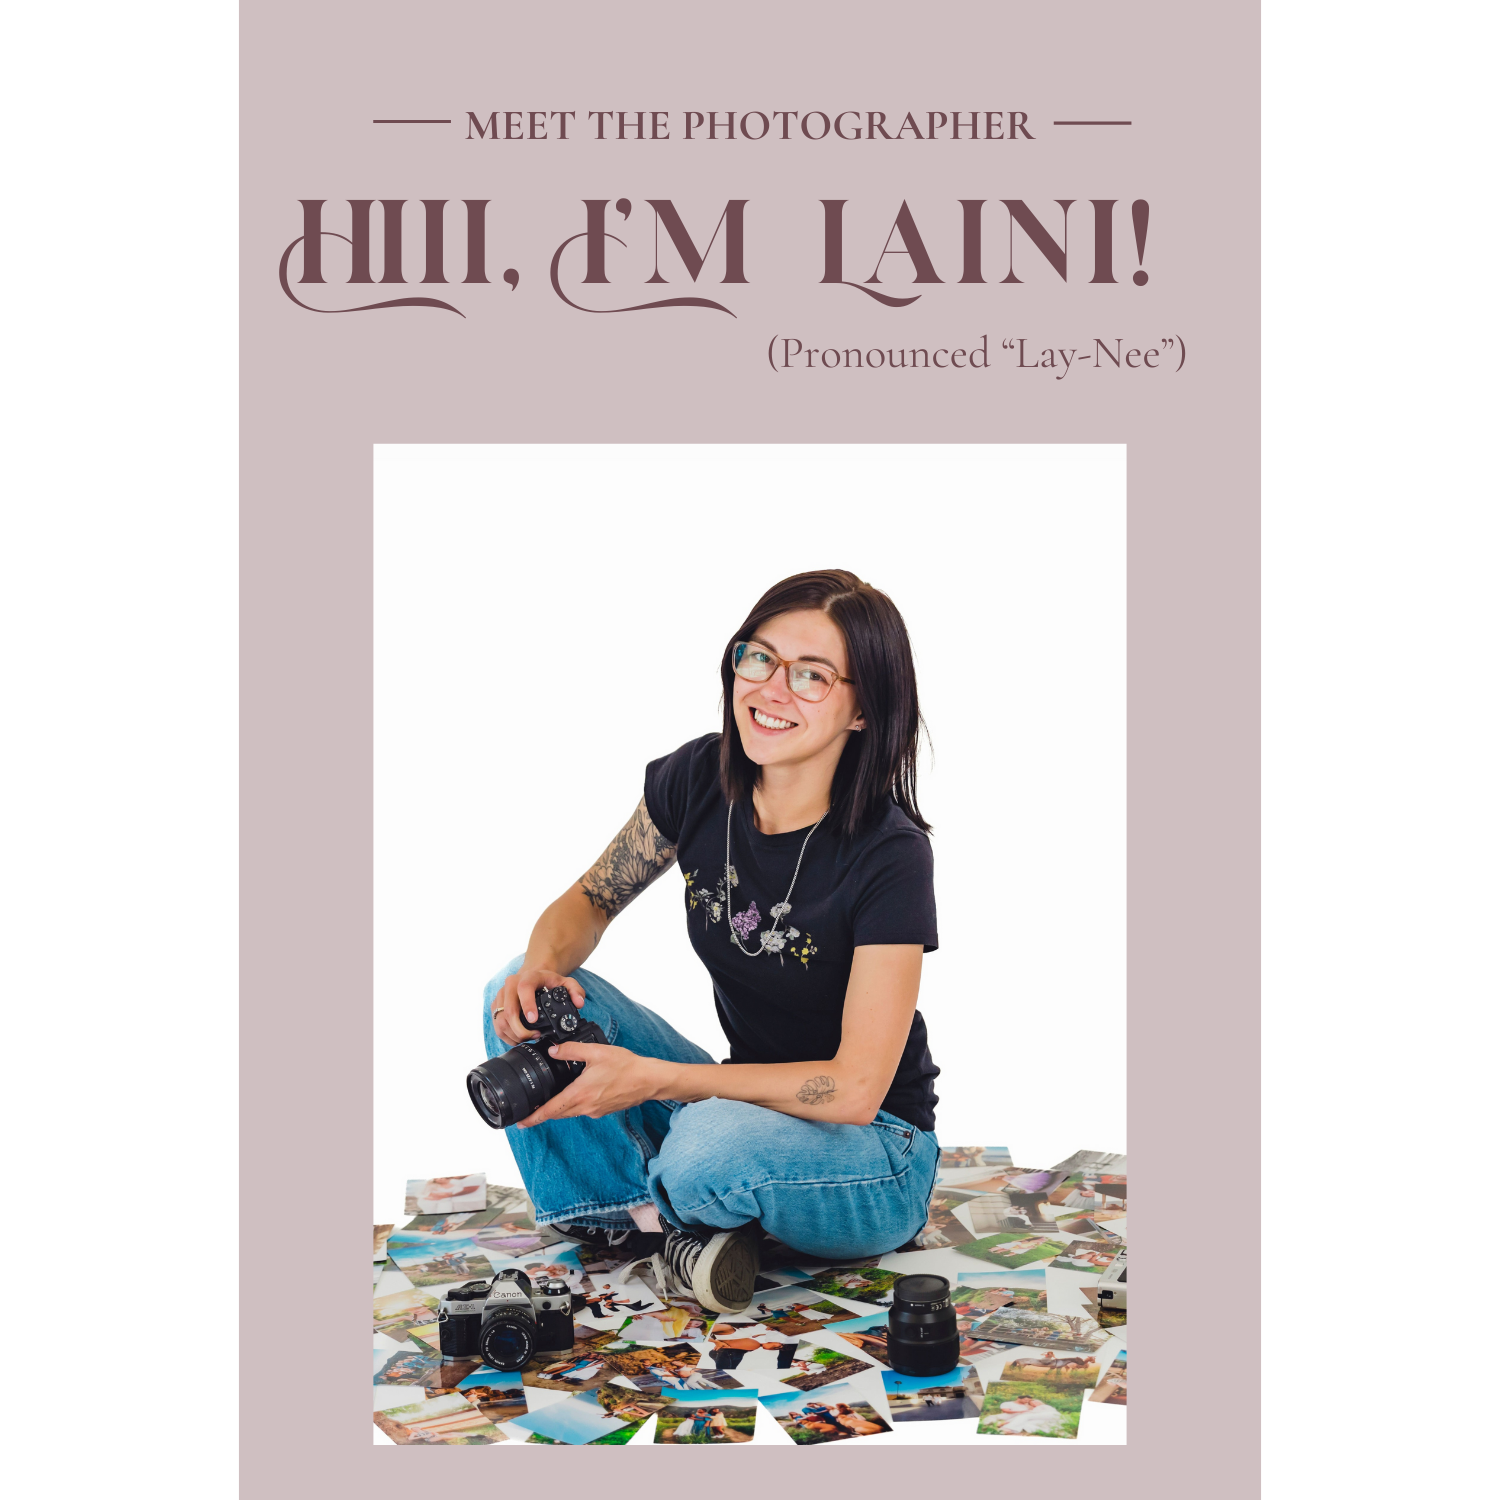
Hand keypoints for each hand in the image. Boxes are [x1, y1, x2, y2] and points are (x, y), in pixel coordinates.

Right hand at [490, 966, 585, 1045]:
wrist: (532, 976)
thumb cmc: (547, 981)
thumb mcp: (565, 981)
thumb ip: (575, 990)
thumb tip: (579, 1003)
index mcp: (527, 977)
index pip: (523, 988)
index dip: (527, 1005)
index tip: (533, 1020)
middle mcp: (510, 985)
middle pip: (509, 1010)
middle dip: (521, 1029)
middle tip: (534, 1036)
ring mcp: (501, 996)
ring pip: (500, 1020)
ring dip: (514, 1034)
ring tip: (528, 1038)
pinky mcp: (496, 1006)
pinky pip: (496, 1025)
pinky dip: (506, 1035)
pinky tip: (518, 1039)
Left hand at [514, 1042, 664, 1127]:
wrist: (648, 1079)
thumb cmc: (626, 1066)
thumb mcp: (595, 1052)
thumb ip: (571, 1050)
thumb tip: (554, 1050)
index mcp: (580, 1094)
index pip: (551, 1110)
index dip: (534, 1118)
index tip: (521, 1122)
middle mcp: (586, 1107)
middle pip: (558, 1114)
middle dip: (543, 1114)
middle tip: (529, 1113)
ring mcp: (595, 1110)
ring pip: (570, 1112)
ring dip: (558, 1109)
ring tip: (549, 1101)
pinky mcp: (603, 1110)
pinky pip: (582, 1109)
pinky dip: (574, 1104)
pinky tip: (575, 1093)